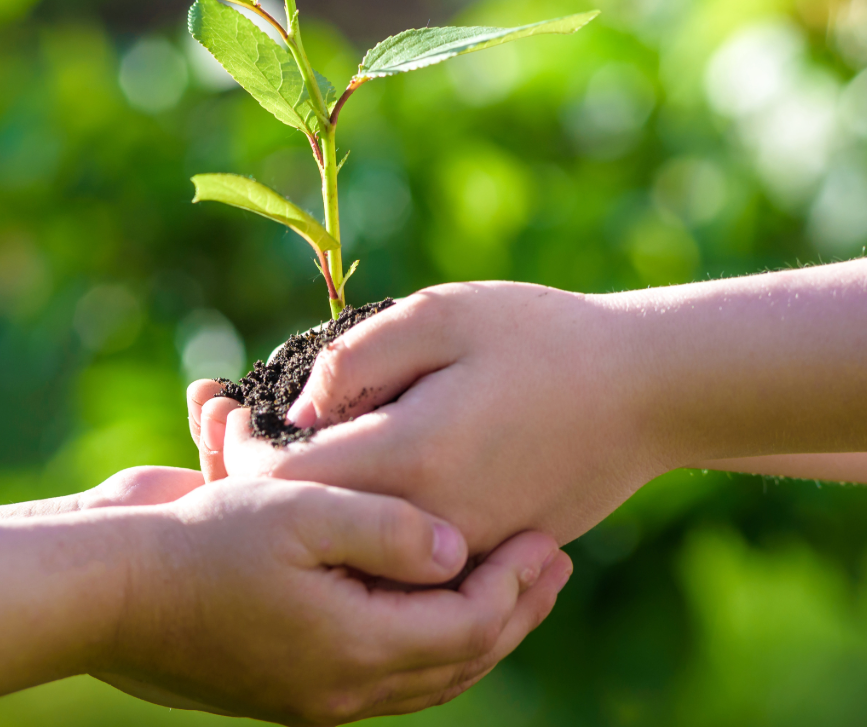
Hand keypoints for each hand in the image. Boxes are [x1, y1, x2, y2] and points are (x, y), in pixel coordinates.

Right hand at [100, 476, 571, 722]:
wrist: (110, 588)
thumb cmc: (203, 541)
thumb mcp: (302, 513)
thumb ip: (387, 530)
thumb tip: (457, 548)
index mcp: (353, 650)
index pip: (468, 627)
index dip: (516, 584)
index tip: (549, 537)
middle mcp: (342, 684)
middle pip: (458, 659)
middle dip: (514, 611)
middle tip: (555, 564)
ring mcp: (314, 687)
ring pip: (424, 672)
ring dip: (476, 627)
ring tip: (511, 584)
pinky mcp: (290, 672)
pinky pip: (382, 668)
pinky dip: (424, 636)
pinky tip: (431, 600)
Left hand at [188, 281, 663, 548]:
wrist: (645, 393)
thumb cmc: (543, 339)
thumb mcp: (444, 314)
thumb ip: (360, 357)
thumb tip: (296, 409)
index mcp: (409, 461)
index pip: (281, 482)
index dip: (235, 448)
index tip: (222, 404)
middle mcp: (426, 526)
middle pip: (304, 525)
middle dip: (249, 474)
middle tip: (220, 419)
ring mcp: (457, 550)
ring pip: (344, 546)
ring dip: (294, 499)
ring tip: (266, 441)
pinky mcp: (480, 552)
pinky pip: (392, 553)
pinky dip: (347, 516)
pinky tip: (336, 466)